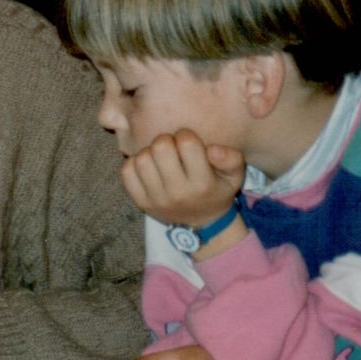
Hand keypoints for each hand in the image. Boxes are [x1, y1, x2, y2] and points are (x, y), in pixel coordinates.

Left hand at [123, 130, 244, 229]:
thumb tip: (212, 149)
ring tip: (160, 158)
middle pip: (161, 147)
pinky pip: (126, 172)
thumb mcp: (235, 177)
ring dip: (149, 152)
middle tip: (172, 148)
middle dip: (166, 140)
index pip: (187, 143)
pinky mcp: (140, 202)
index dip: (186, 135)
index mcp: (202, 183)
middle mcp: (178, 192)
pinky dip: (134, 164)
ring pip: (141, 158)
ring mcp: (156, 199)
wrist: (201, 224)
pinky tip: (147, 167)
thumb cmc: (216, 191)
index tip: (188, 143)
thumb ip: (232, 159)